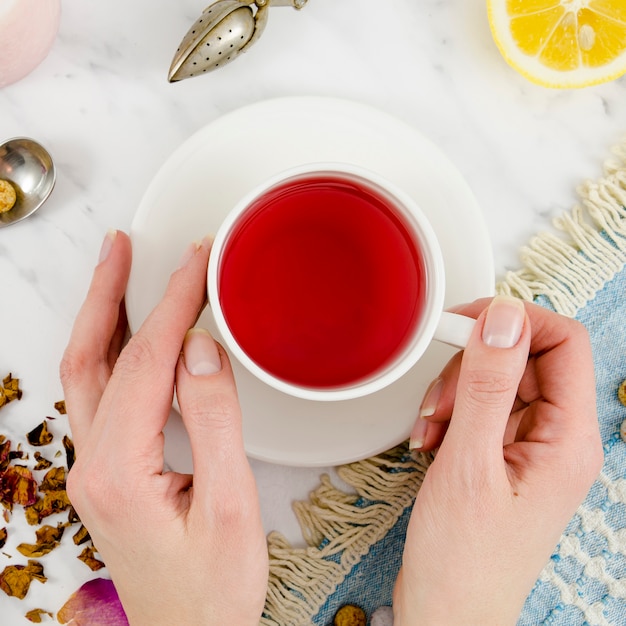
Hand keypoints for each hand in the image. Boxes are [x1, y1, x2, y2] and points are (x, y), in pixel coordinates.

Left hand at [60, 231, 267, 625]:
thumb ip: (213, 421)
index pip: (146, 361)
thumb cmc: (212, 587)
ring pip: (87, 372)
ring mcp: (96, 467)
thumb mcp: (229, 505)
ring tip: (121, 273)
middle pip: (91, 356)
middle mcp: (92, 463)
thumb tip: (203, 349)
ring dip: (103, 317)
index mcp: (118, 469)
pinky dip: (113, 350)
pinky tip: (130, 335)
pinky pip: (101, 394)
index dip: (174, 304)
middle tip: (125, 246)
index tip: (198, 262)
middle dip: (109, 293)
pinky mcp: (110, 469)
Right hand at [394, 296, 602, 624]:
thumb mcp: (469, 463)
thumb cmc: (464, 560)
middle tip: (440, 394)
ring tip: (431, 428)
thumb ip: (487, 385)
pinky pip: (479, 409)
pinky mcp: (501, 456)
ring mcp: (527, 448)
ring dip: (455, 392)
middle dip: (473, 367)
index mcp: (567, 439)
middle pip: (525, 359)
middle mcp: (556, 439)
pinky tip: (430, 441)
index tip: (468, 325)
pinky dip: (448, 414)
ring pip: (496, 382)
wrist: (447, 612)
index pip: (563, 343)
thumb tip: (504, 319)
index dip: (516, 323)